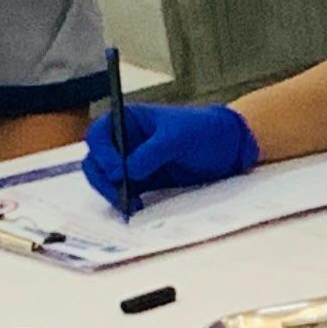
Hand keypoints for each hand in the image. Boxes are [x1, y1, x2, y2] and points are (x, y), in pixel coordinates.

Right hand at [85, 99, 258, 209]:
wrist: (229, 147)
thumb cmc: (204, 130)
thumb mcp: (178, 136)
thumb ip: (151, 152)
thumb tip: (127, 171)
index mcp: (129, 119)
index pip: (99, 134)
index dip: (102, 152)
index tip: (116, 169)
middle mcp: (125, 140)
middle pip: (97, 160)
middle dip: (102, 178)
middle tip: (119, 193)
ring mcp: (132, 162)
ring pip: (107, 179)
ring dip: (112, 192)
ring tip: (130, 204)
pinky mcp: (143, 181)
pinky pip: (124, 192)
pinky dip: (125, 201)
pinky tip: (136, 208)